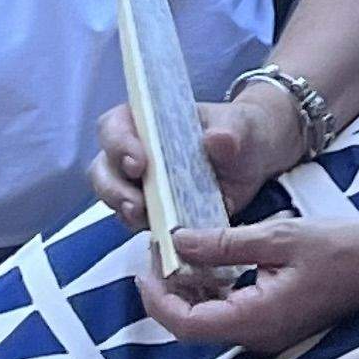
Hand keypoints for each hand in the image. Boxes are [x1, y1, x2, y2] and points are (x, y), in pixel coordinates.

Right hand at [94, 86, 305, 232]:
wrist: (255, 158)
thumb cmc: (240, 131)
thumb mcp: (241, 126)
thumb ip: (230, 132)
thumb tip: (217, 139)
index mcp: (147, 121)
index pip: (114, 126)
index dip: (118, 144)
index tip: (140, 163)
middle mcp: (135, 152)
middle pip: (103, 168)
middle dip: (113, 188)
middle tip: (136, 204)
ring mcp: (141, 185)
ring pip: (114, 199)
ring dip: (124, 212)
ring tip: (145, 220)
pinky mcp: (154, 212)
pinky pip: (138, 224)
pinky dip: (146, 231)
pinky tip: (163, 237)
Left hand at [135, 213, 358, 349]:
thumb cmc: (344, 248)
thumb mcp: (280, 236)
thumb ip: (224, 242)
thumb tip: (177, 240)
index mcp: (255, 318)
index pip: (186, 323)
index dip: (156, 297)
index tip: (144, 263)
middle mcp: (258, 334)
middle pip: (193, 325)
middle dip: (168, 291)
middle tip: (158, 250)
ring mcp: (268, 331)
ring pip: (211, 320)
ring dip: (190, 290)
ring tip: (181, 250)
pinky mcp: (277, 321)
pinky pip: (231, 313)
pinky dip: (214, 290)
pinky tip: (212, 261)